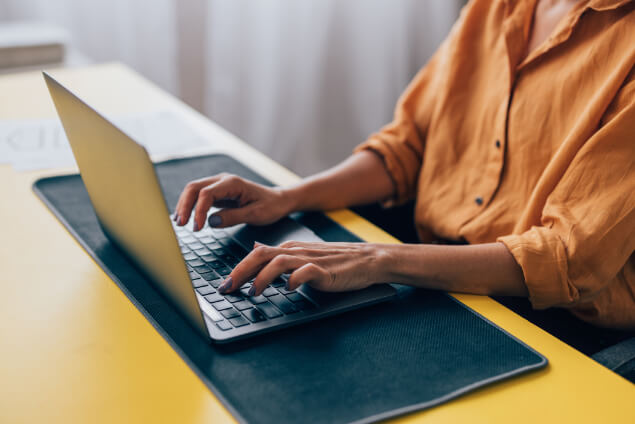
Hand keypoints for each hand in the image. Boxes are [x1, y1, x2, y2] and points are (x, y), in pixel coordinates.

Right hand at [173, 173, 294, 230]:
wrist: (279, 200)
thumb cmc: (271, 206)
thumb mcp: (255, 215)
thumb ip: (233, 217)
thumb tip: (210, 222)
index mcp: (233, 183)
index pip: (206, 193)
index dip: (198, 210)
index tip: (196, 227)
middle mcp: (223, 180)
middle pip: (194, 188)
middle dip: (185, 205)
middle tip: (181, 225)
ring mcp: (219, 185)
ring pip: (194, 190)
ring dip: (185, 205)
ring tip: (180, 223)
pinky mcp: (218, 192)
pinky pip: (199, 196)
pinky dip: (191, 206)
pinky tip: (186, 217)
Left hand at [218, 240, 387, 295]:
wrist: (366, 259)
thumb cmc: (334, 261)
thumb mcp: (301, 255)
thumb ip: (278, 254)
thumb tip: (255, 249)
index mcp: (289, 249)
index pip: (256, 255)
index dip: (237, 269)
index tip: (223, 286)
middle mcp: (296, 251)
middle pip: (262, 255)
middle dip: (241, 271)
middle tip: (227, 288)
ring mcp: (310, 260)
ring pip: (279, 262)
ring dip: (263, 278)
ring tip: (254, 293)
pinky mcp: (325, 271)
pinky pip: (306, 272)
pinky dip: (294, 280)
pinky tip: (288, 290)